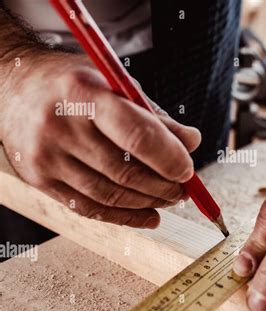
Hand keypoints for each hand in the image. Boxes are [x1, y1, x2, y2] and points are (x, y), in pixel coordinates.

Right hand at [0, 53, 200, 227]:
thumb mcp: (114, 84)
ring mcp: (46, 156)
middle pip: (126, 172)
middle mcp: (60, 126)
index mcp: (84, 94)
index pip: (137, 136)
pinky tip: (149, 216)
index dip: (170, 158)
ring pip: (110, 195)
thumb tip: (191, 142)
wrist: (12, 86)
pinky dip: (125, 217)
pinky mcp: (39, 179)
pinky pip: (89, 208)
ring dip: (149, 202)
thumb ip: (154, 116)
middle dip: (164, 186)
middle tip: (184, 188)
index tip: (188, 170)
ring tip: (170, 199)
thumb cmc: (72, 83)